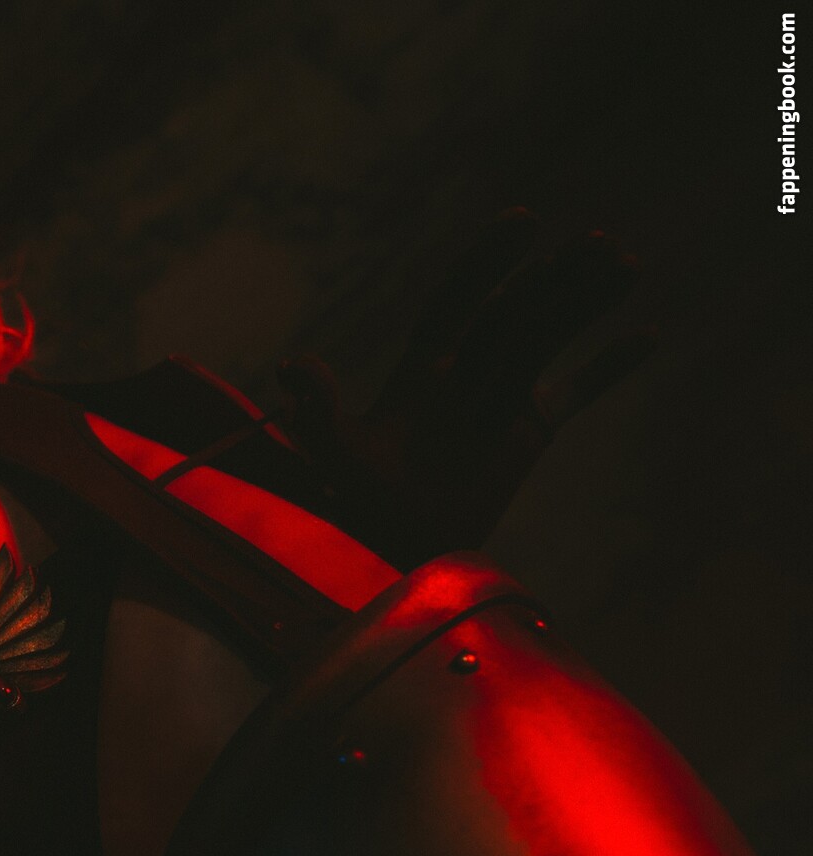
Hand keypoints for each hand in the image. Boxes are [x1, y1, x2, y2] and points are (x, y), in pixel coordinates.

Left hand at [278, 208, 653, 565]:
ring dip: (586, 302)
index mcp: (420, 368)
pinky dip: (608, 367)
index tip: (523, 219)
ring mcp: (499, 400)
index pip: (457, 298)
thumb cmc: (354, 507)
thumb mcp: (335, 455)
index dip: (487, 258)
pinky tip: (648, 334)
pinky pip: (575, 392)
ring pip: (549, 339)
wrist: (392, 554)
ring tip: (627, 261)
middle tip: (596, 242)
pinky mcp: (527, 434)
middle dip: (554, 276)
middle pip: (515, 312)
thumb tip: (289, 367)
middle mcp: (463, 373)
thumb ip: (318, 410)